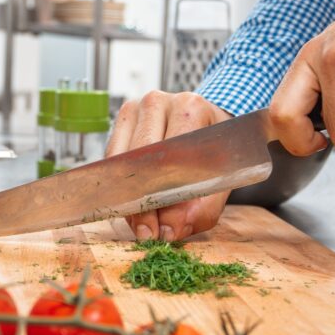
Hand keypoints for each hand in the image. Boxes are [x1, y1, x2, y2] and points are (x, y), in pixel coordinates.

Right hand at [107, 91, 231, 241]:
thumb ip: (202, 208)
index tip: (161, 230)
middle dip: (143, 203)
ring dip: (129, 196)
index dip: (164, 198)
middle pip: (141, 159)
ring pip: (121, 160)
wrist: (209, 123)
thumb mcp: (222, 179)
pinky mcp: (123, 118)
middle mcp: (160, 102)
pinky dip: (120, 184)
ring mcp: (137, 107)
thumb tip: (168, 230)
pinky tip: (134, 201)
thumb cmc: (214, 150)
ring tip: (141, 222)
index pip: (170, 157)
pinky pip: (112, 157)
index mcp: (191, 108)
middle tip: (148, 232)